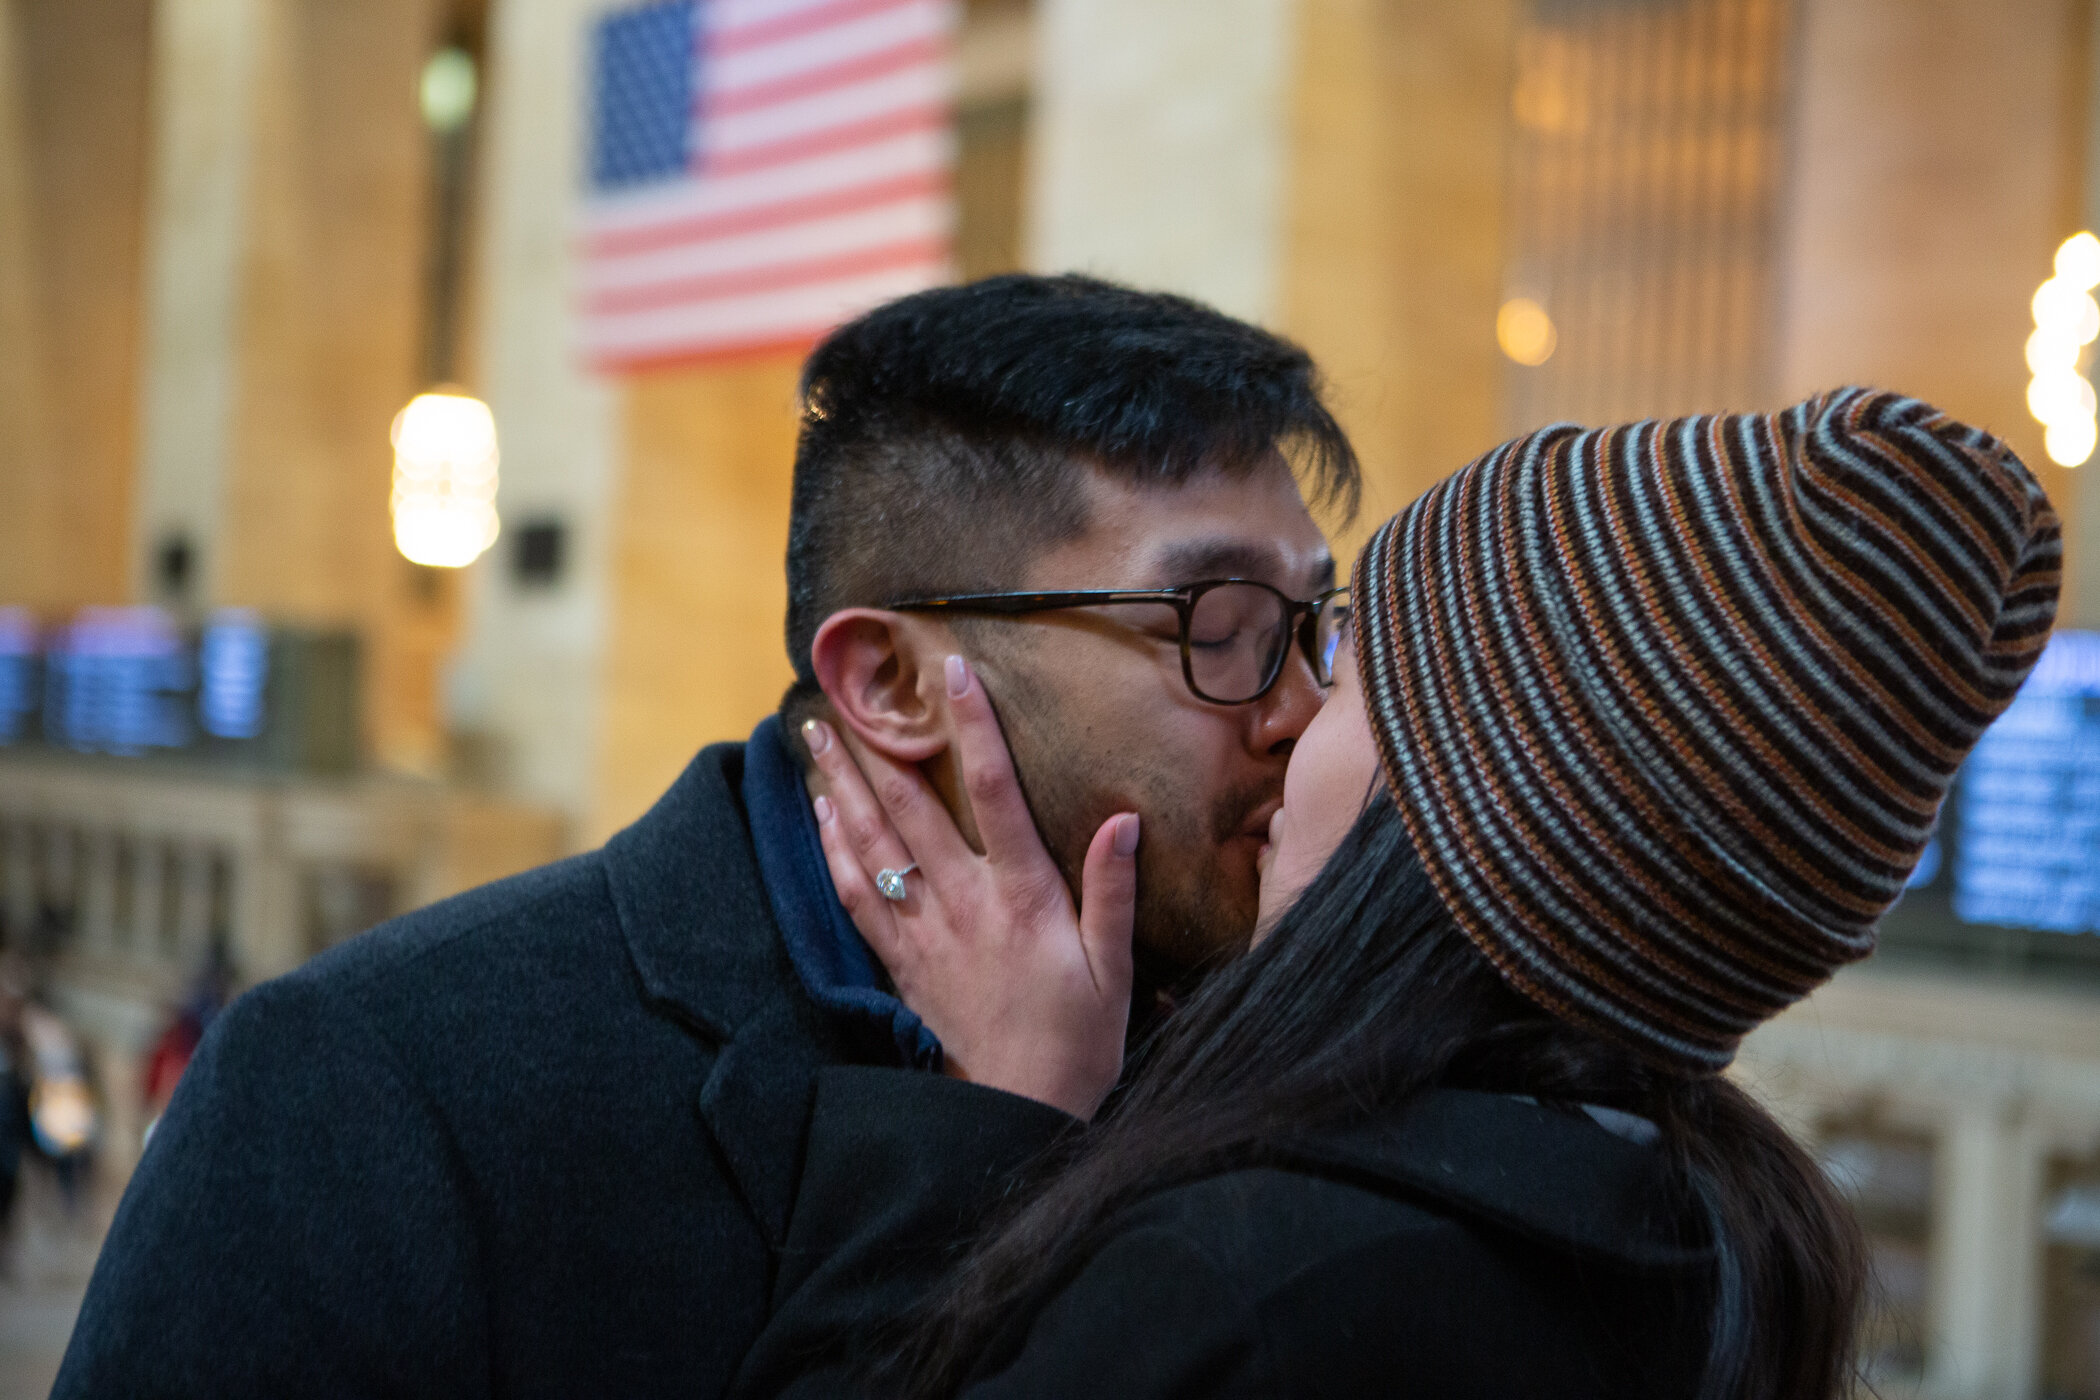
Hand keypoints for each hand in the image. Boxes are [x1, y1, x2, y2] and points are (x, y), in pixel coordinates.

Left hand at [804, 654, 1136, 1120]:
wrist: (1017, 1111)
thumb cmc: (1078, 1040)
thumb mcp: (1115, 968)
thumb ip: (1112, 891)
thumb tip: (1125, 820)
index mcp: (1023, 896)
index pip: (995, 792)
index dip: (974, 729)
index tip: (955, 673)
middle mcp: (964, 903)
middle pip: (911, 808)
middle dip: (875, 749)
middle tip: (841, 699)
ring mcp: (925, 932)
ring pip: (872, 844)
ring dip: (841, 786)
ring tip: (815, 738)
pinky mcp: (901, 961)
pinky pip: (857, 895)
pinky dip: (835, 850)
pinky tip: (821, 815)